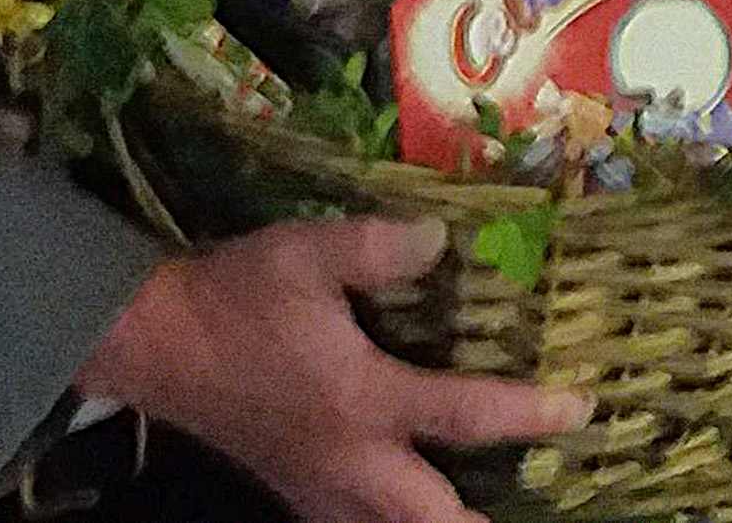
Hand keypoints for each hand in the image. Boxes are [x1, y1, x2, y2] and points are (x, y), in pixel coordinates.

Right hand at [76, 217, 588, 522]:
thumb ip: (375, 246)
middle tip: (529, 510)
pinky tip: (398, 514)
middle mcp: (347, 458)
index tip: (579, 407)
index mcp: (360, 400)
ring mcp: (316, 484)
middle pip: (427, 518)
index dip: (528, 414)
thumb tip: (442, 238)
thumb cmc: (234, 295)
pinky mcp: (290, 488)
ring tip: (477, 521)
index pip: (462, 416)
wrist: (153, 342)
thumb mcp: (303, 252)